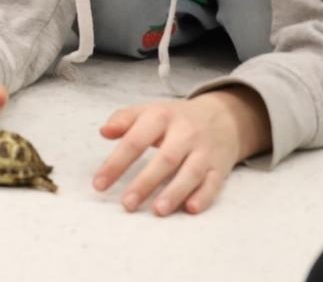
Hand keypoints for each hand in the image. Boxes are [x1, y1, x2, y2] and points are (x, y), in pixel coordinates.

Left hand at [93, 87, 271, 215]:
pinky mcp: (219, 168)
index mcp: (161, 117)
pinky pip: (213, 183)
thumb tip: (104, 131)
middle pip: (165, 159)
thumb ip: (123, 119)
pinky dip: (203, 196)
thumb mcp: (148, 111)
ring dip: (175, 192)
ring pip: (191, 172)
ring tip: (157, 211)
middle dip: (146, 182)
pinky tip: (190, 208)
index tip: (99, 184)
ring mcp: (204, 151)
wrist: (223, 117)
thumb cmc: (175, 119)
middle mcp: (185, 133)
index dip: (116, 163)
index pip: (135, 140)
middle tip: (127, 204)